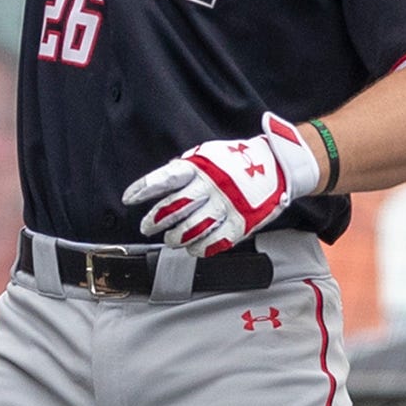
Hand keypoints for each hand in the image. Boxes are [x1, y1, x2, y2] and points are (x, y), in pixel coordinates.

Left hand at [125, 112, 319, 256]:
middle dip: (156, 220)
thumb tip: (159, 182)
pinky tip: (193, 249)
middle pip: (175, 208)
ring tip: (170, 240)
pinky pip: (217, 240)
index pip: (165, 179)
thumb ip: (184, 169)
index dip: (143, 189)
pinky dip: (201, 248)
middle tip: (147, 227)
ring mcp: (226, 205)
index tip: (128, 199)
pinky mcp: (242, 221)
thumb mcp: (207, 155)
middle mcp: (210, 186)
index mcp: (199, 167)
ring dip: (177, 238)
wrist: (277, 165)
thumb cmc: (236, 160)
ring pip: (193, 229)